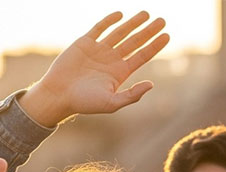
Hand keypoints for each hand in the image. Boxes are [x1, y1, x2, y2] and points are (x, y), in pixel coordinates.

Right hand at [19, 12, 169, 126]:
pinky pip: (99, 28)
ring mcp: (99, 50)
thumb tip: (151, 84)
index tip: (167, 35)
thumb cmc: (84, 103)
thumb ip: (132, 95)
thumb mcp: (112, 103)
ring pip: (120, 32)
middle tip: (163, 20)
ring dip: (133, 23)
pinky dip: (109, 21)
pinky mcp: (84, 43)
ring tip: (146, 14)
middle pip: (135, 41)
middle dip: (148, 31)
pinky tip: (120, 14)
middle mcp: (112, 59)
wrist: (58, 95)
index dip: (155, 45)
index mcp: (120, 72)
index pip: (142, 55)